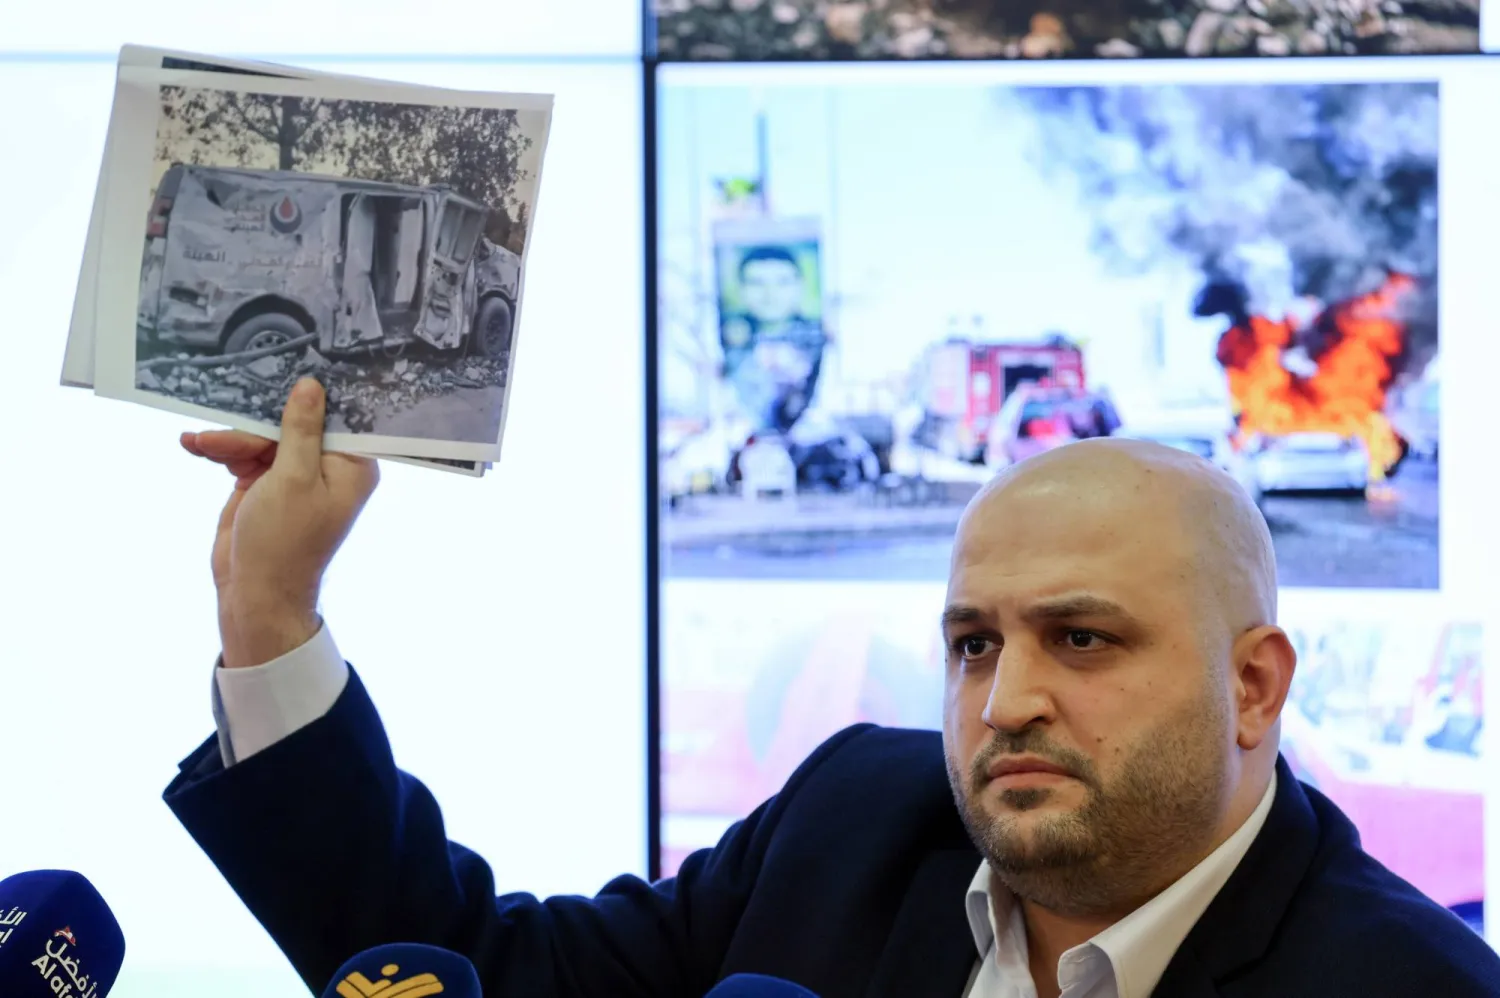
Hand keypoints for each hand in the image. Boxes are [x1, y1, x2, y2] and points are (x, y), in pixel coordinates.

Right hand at [181, 377, 378, 668]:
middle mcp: (328, 467)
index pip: (338, 416)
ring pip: (263, 437)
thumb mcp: (292, 479)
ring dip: (231, 439)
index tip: (290, 365)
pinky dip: (223, 451)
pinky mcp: (265, 485)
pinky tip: (197, 447)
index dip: (313, 394)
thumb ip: (300, 431)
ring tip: (202, 445)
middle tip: (226, 418)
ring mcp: (294, 475)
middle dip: (257, 422)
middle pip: (294, 423)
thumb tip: (311, 386)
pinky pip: (245, 454)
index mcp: (352, 466)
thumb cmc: (283, 542)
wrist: (253, 593)